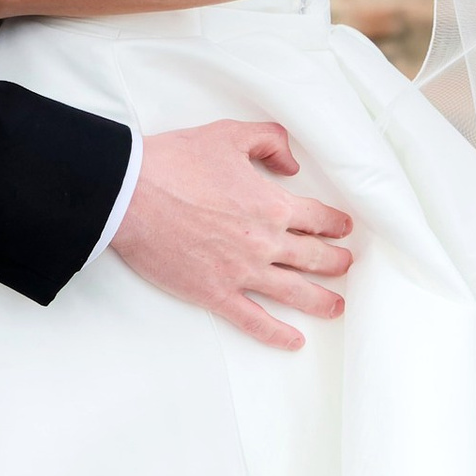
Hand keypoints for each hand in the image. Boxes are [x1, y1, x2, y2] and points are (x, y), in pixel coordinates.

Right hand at [110, 120, 353, 351]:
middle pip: (314, 258)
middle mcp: (264, 243)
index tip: (343, 229)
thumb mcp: (229, 135)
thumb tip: (291, 163)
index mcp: (272, 205)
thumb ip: (269, 141)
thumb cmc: (174, 163)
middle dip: (336, 262)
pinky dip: (277, 334)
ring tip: (336, 307)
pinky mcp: (215, 293)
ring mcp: (241, 272)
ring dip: (321, 302)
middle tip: (345, 266)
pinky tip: (295, 341)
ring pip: (295, 293)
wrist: (131, 195)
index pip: (318, 219)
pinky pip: (254, 321)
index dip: (336, 224)